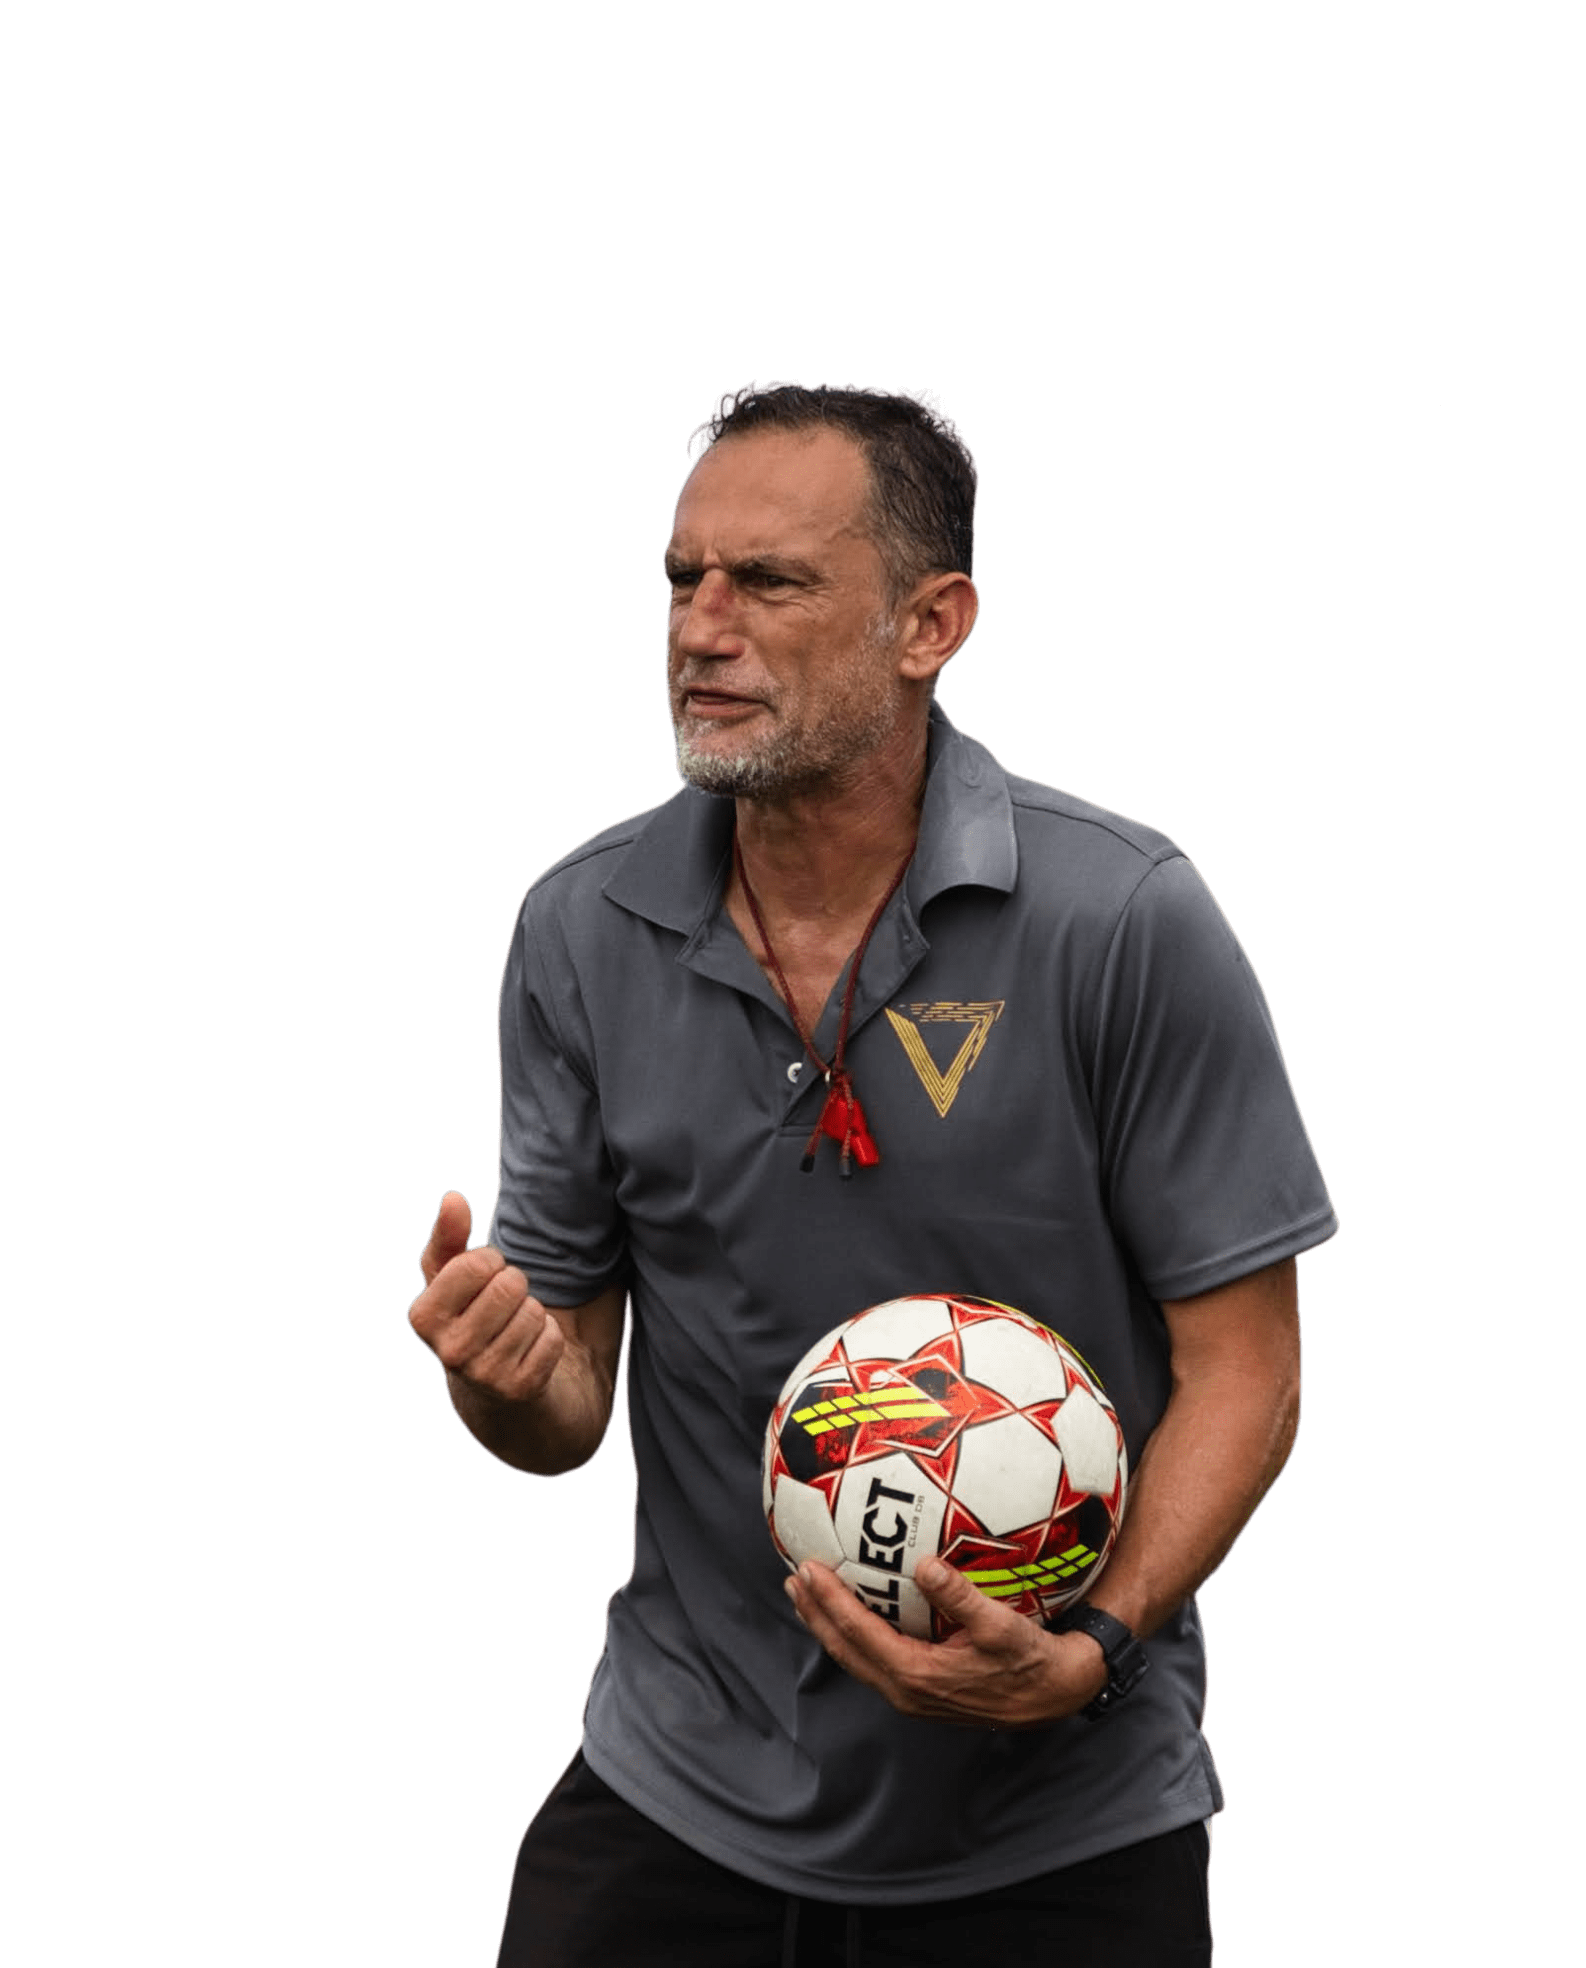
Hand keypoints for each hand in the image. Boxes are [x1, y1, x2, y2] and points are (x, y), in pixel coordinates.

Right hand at [407, 1191, 565, 1403]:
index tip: (483, 1281)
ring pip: (533, 1312)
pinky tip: (529, 1350)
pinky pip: (553, 1339)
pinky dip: (549, 1338)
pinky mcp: (519, 1390)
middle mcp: (448, 1351)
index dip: (491, 1263)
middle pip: (510, 1285)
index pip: (480, 1264)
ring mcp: (483, 1375)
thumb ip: (449, 1235)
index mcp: (423, 1317)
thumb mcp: (451, 1276)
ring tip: (514, 1329)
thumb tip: (453, 1199)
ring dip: (532, 1313)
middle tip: (503, 1306)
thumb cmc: (471, 1315)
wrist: (495, 1385)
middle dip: (515, 1286)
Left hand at [784, 1557, 1108, 1728]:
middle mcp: (906, 1690)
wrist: (1055, 1696)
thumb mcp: (1001, 1625)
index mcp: (917, 1676)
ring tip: (807, 1597)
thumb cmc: (1029, 1660)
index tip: (807, 1570)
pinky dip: (853, 1636)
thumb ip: (960, 1597)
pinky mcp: (920, 1691)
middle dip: (816, 1615)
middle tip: (793, 1578)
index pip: (859, 1633)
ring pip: (855, 1659)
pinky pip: (872, 1661)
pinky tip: (853, 1615)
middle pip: (845, 1650)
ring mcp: (911, 1695)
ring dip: (829, 1627)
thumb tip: (925, 1565)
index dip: (829, 1602)